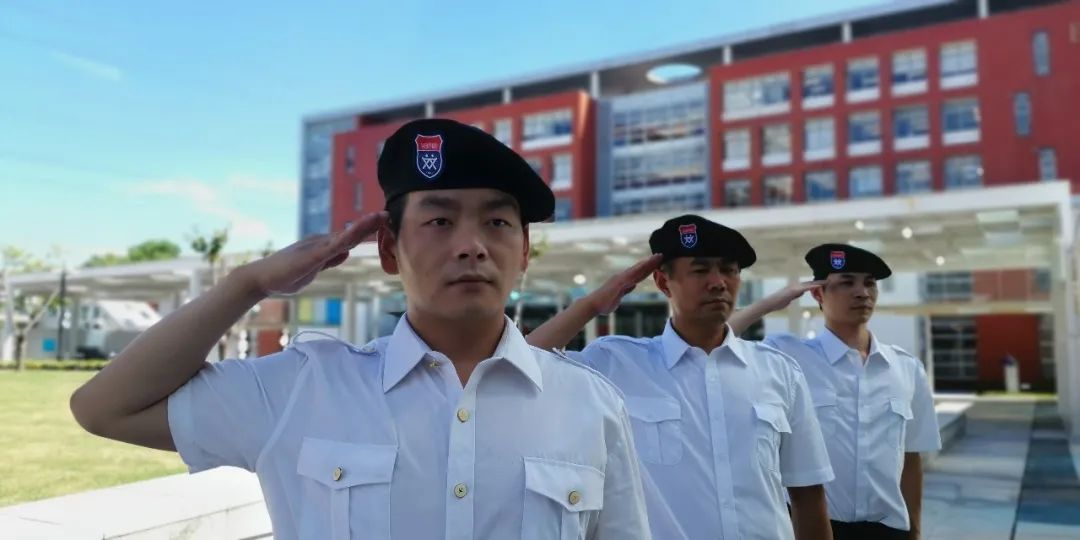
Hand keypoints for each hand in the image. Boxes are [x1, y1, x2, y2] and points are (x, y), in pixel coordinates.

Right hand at [239, 211, 386, 296]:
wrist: (260, 279)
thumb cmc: (284, 276)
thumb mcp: (314, 268)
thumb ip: (330, 259)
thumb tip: (346, 251)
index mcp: (323, 246)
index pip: (350, 237)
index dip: (366, 229)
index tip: (383, 222)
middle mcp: (321, 242)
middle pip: (351, 232)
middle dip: (370, 224)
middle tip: (388, 214)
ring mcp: (316, 247)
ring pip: (345, 235)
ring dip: (363, 226)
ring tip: (380, 217)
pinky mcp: (311, 256)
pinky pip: (332, 246)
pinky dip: (347, 238)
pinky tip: (358, 232)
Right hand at [584, 254, 662, 315]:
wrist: (593, 305)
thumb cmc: (604, 303)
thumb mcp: (619, 295)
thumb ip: (626, 289)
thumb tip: (633, 285)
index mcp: (624, 281)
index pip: (639, 274)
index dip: (648, 268)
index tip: (658, 262)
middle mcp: (622, 277)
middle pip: (640, 269)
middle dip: (650, 262)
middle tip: (661, 255)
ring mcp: (620, 278)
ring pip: (637, 269)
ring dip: (647, 263)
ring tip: (657, 257)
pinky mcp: (618, 282)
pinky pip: (631, 275)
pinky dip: (638, 269)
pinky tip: (645, 265)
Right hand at [768, 280, 825, 310]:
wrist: (770, 303)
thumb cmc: (777, 303)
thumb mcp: (789, 299)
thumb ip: (796, 295)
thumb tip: (802, 292)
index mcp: (795, 289)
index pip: (807, 286)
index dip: (815, 284)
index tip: (824, 284)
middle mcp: (795, 286)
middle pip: (809, 283)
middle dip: (819, 282)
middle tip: (828, 280)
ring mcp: (794, 287)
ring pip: (808, 284)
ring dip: (818, 282)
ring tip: (827, 281)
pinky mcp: (793, 290)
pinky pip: (805, 288)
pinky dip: (813, 286)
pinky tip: (819, 285)